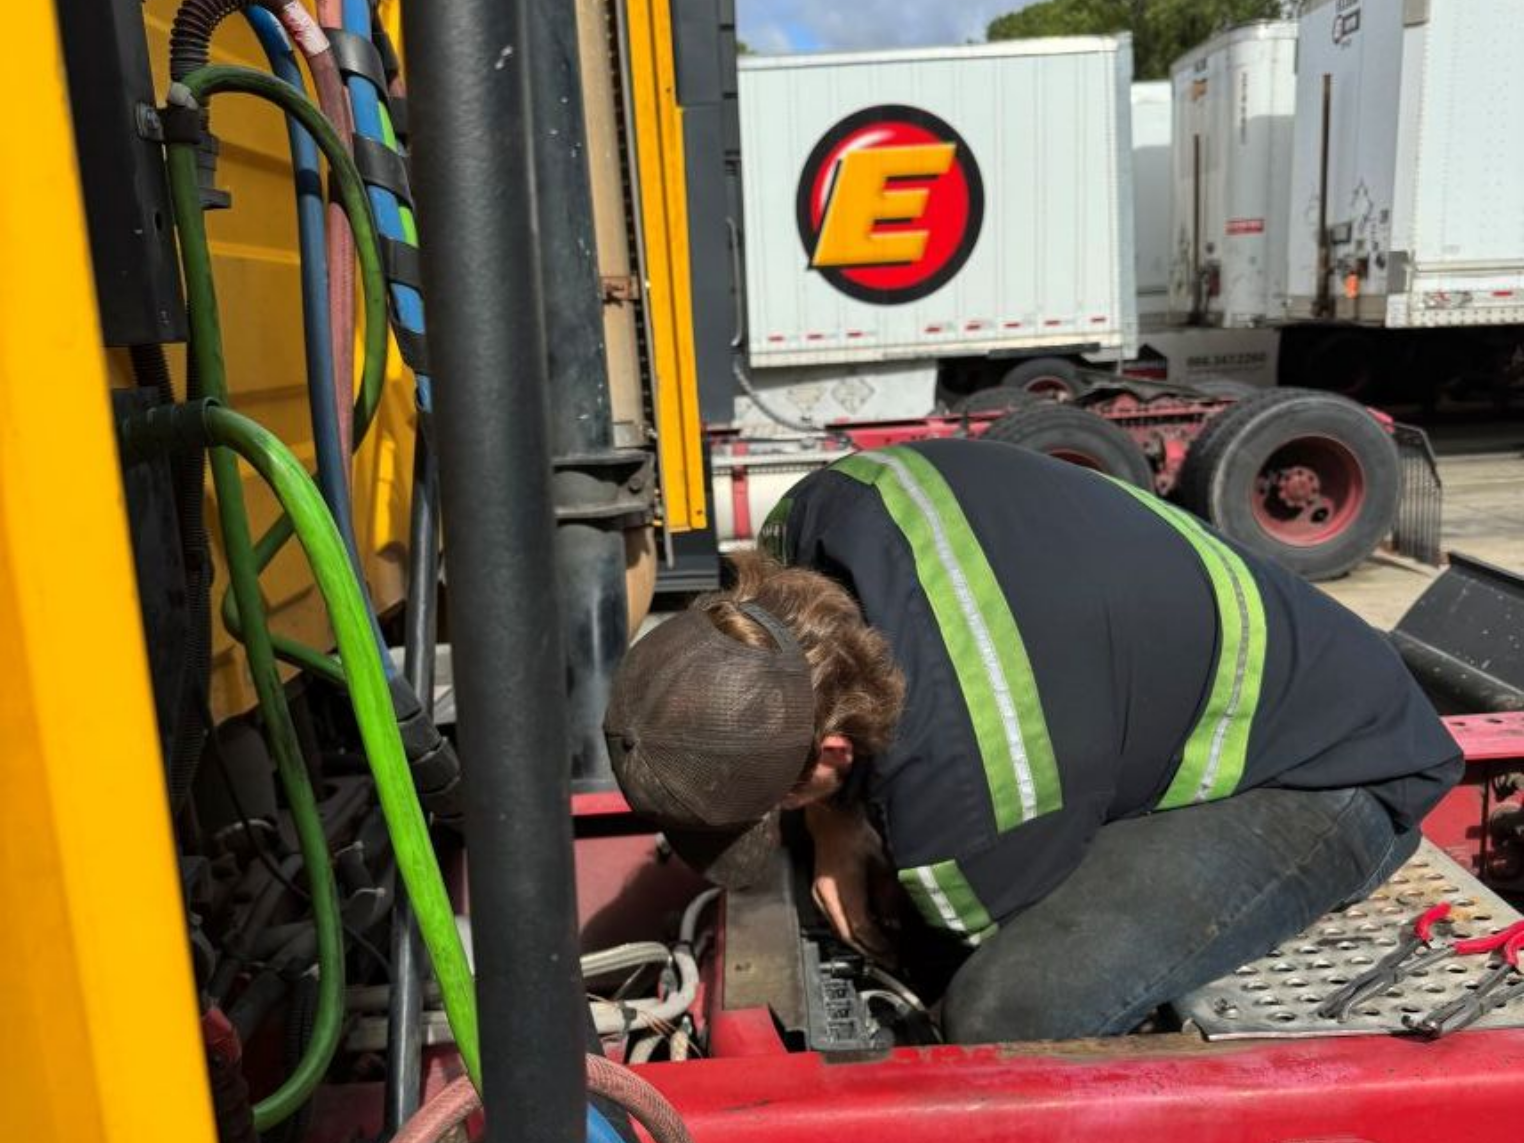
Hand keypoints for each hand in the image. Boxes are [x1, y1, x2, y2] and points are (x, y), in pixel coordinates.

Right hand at [804, 801, 894, 960]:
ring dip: (859, 943)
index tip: (893, 953)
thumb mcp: (880, 864)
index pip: (860, 925)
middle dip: (869, 950)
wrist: (831, 821)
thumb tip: (894, 923)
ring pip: (839, 930)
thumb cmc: (855, 834)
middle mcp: (826, 894)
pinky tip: (865, 932)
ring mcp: (819, 895)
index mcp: (842, 885)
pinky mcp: (819, 894)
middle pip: (847, 934)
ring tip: (880, 949)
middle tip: (888, 959)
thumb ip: (887, 896)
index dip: (877, 944)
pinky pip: (835, 921)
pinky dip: (851, 930)